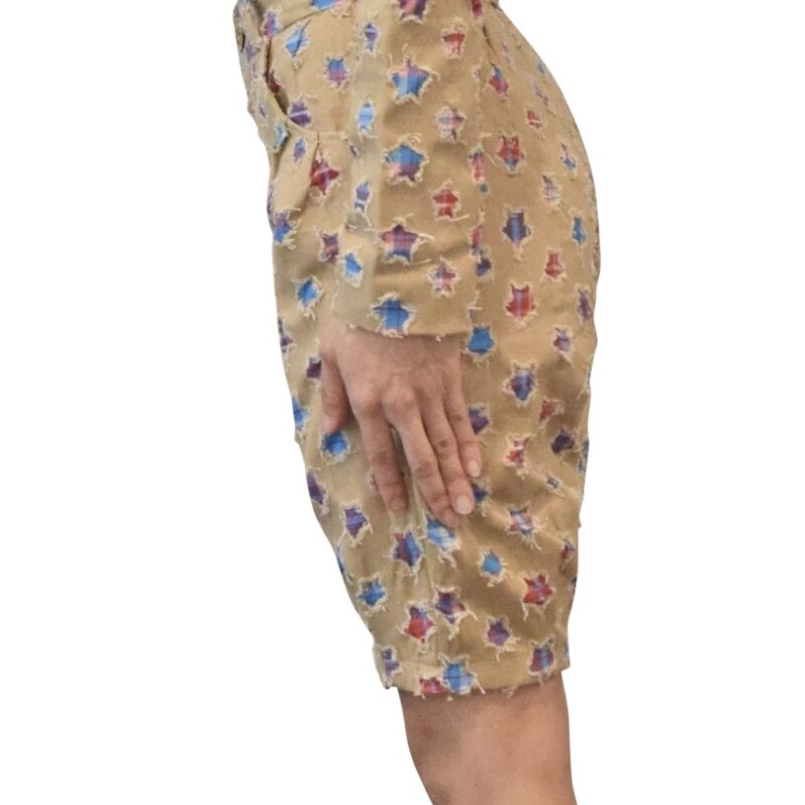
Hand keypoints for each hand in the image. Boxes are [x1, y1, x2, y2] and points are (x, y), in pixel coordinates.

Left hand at [318, 312, 482, 524]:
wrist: (395, 283)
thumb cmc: (357, 316)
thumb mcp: (331, 352)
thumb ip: (332, 395)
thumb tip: (329, 430)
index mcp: (367, 402)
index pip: (381, 456)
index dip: (391, 485)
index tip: (399, 509)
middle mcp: (400, 404)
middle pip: (420, 458)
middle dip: (434, 493)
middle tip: (448, 520)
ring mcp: (429, 393)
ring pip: (445, 444)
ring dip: (456, 478)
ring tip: (466, 506)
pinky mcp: (449, 378)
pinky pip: (460, 418)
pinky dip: (468, 444)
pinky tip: (475, 467)